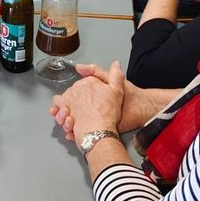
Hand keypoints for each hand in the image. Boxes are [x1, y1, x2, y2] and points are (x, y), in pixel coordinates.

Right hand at [50, 63, 171, 138]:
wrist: (140, 109)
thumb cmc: (128, 93)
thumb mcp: (108, 79)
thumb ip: (94, 71)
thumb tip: (78, 66)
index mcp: (91, 95)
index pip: (71, 98)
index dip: (63, 101)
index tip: (59, 104)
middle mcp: (89, 107)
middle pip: (68, 111)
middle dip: (62, 114)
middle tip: (63, 114)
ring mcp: (92, 119)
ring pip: (71, 122)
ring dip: (65, 123)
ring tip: (68, 123)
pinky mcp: (97, 129)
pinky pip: (80, 133)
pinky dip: (73, 134)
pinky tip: (72, 133)